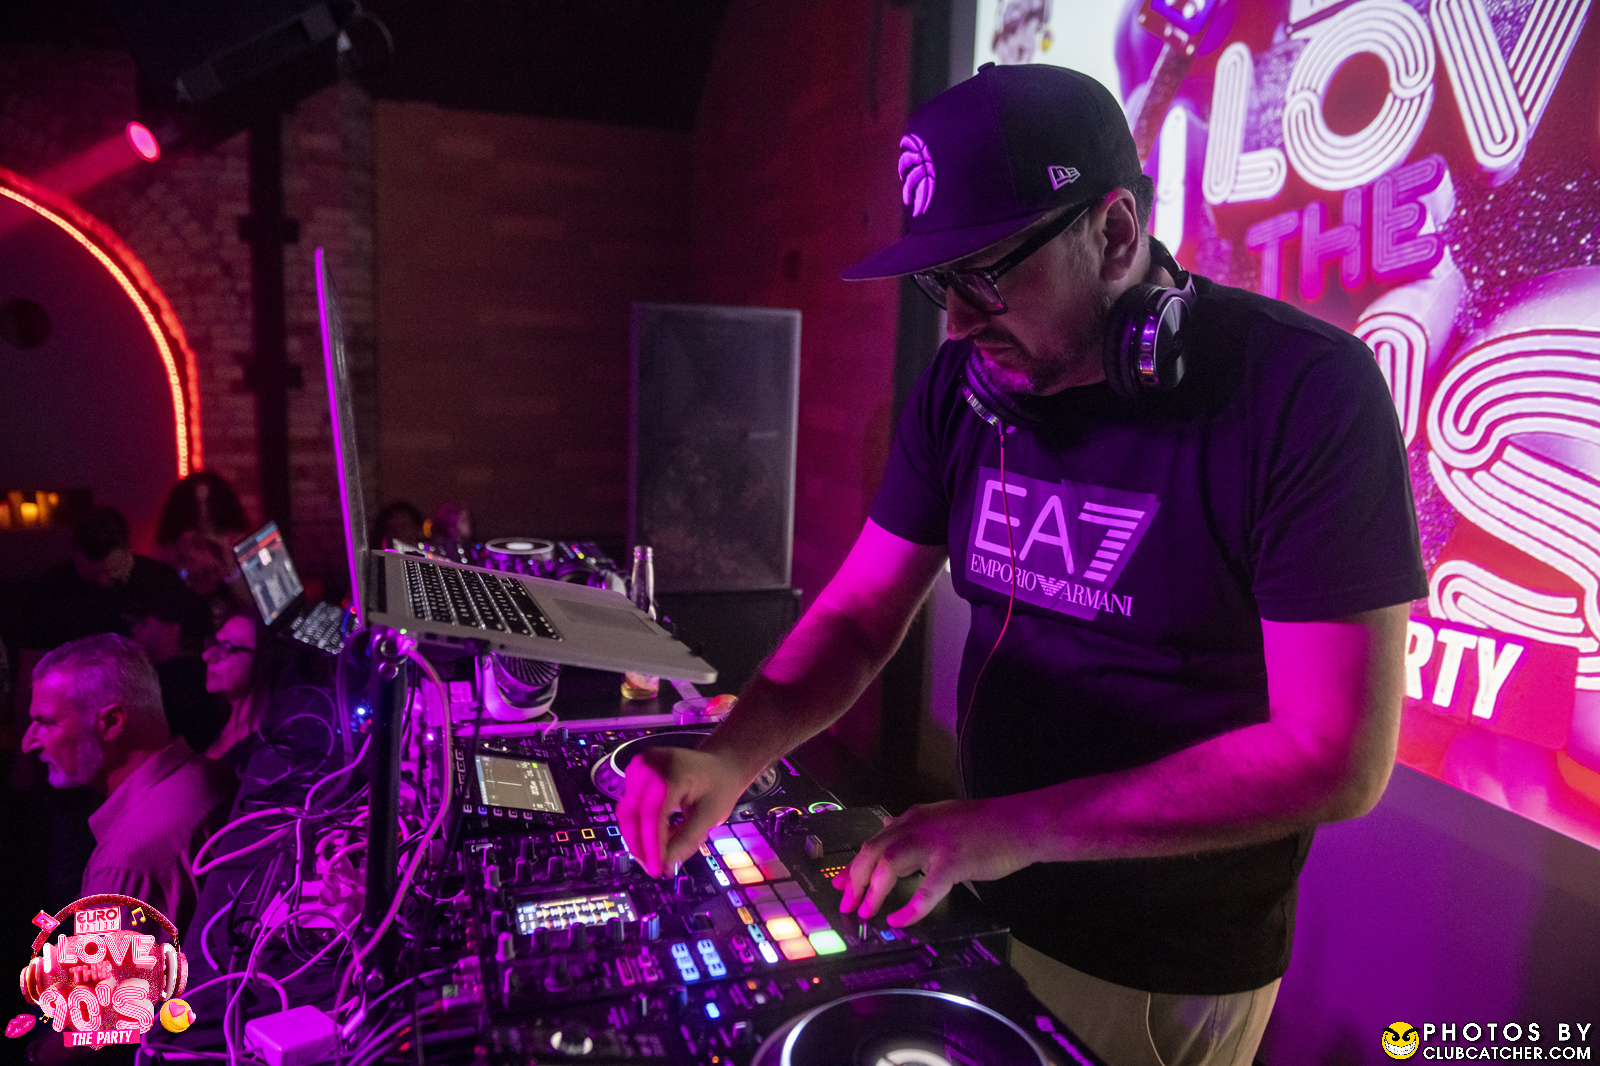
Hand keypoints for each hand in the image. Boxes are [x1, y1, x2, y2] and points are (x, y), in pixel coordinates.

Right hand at [616, 745, 749, 876]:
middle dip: (639, 845)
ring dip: (637, 837)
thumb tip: (665, 867)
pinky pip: (630, 805)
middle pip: (632, 812)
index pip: (652, 814)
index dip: (651, 845)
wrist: (718, 764)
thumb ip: (686, 840)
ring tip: (654, 857)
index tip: (656, 870)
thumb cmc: (719, 788)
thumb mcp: (710, 815)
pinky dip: (639, 825)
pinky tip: (653, 838)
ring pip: (627, 811)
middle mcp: (650, 764)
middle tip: (652, 869)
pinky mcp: (636, 772)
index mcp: (673, 771)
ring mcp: (640, 765)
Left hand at [831, 798, 1034, 926]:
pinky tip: (901, 920)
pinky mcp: (953, 862)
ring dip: (873, 890)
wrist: (1019, 823)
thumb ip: (915, 828)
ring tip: (867, 912)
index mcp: (914, 818)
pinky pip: (925, 890)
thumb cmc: (985, 825)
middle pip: (872, 851)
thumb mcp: (941, 819)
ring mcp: (934, 843)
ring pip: (888, 864)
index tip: (839, 884)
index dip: (853, 865)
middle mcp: (917, 826)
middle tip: (846, 904)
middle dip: (853, 879)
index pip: (874, 841)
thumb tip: (890, 835)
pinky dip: (910, 908)